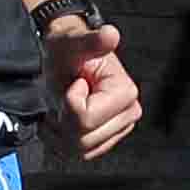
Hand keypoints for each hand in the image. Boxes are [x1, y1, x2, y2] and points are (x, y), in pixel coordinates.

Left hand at [37, 0, 143, 162]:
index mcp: (125, 92)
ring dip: (60, 132)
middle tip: (61, 97)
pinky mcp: (107, 138)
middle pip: (84, 139)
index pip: (87, 119)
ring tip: (60, 107)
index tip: (72, 84)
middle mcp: (128, 113)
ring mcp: (118, 129)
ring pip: (81, 150)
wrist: (65, 57)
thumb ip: (90, 42)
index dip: (68, 104)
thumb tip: (110, 35)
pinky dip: (64, 141)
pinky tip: (62, 119)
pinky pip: (81, 154)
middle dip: (63, 121)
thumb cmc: (68, 50)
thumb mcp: (72, 44)